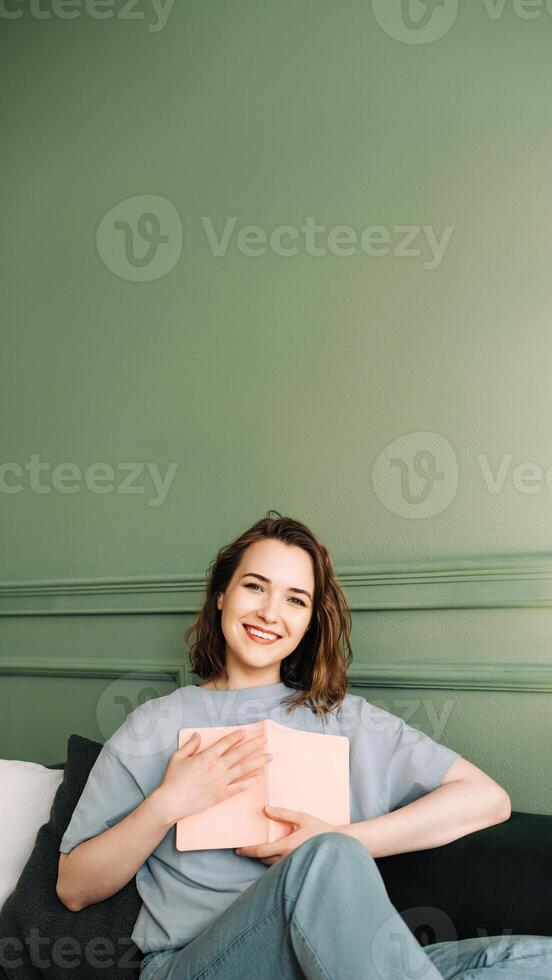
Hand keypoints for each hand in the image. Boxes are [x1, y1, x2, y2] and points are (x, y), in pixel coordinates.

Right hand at [158, 729, 272, 825]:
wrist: (172, 801)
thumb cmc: (173, 779)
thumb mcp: (178, 757)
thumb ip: (190, 745)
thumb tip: (198, 735)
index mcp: (207, 756)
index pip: (226, 743)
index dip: (237, 736)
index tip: (245, 732)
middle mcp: (217, 767)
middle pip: (240, 753)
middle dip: (254, 745)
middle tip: (265, 739)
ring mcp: (221, 781)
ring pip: (244, 769)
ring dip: (258, 761)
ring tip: (269, 756)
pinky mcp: (222, 795)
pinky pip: (240, 787)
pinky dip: (250, 782)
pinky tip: (260, 777)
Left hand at [235, 806, 336, 864]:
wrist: (339, 845)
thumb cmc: (321, 830)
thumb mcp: (302, 818)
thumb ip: (283, 813)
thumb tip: (266, 808)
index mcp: (287, 845)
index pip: (261, 851)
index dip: (248, 851)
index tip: (238, 850)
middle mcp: (288, 858)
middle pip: (264, 859)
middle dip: (255, 854)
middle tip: (247, 849)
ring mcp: (293, 866)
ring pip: (272, 865)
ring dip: (265, 859)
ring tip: (261, 851)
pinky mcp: (298, 869)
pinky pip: (281, 868)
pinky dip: (275, 863)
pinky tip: (276, 857)